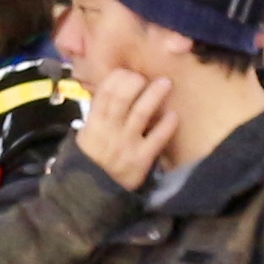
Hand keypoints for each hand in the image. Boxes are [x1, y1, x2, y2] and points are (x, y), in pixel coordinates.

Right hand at [74, 64, 174, 188]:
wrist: (94, 191)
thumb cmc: (95, 156)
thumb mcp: (89, 133)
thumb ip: (100, 112)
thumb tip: (118, 85)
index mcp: (94, 123)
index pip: (104, 93)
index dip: (118, 78)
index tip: (128, 72)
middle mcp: (109, 131)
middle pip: (121, 98)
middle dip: (135, 82)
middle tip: (147, 77)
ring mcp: (126, 144)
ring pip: (140, 113)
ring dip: (154, 95)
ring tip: (165, 83)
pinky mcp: (142, 159)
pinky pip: (157, 138)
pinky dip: (166, 125)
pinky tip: (174, 115)